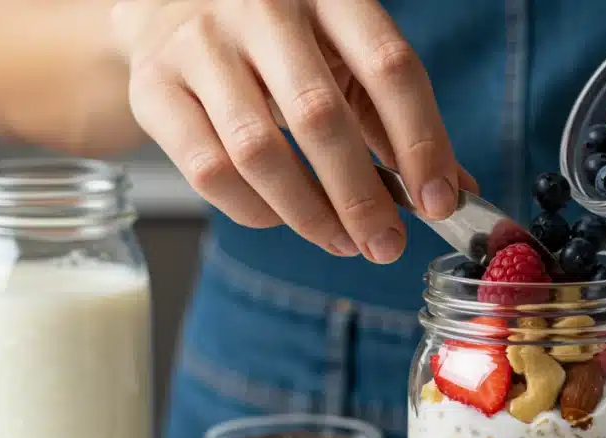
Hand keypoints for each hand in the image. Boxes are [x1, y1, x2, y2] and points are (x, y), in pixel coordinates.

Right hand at [110, 0, 475, 261]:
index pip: (389, 67)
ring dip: (310, 214)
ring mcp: (199, 43)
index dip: (421, 141)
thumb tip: (452, 192)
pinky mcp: (154, 87)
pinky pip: (209, 170)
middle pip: (320, 116)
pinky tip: (284, 219)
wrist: (166, 6)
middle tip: (387, 245)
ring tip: (343, 242)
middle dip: (362, 196)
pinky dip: (255, 210)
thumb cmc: (279, 42)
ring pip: (259, 151)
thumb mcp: (343, 58)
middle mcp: (262, 6)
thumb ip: (393, 120)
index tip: (439, 202)